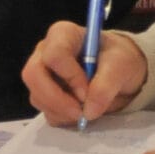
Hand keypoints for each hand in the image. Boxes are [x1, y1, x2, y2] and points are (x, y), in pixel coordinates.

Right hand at [22, 19, 145, 123]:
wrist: (119, 73)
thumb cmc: (117, 59)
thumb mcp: (120, 66)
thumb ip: (106, 85)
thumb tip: (89, 110)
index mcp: (63, 35)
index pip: (54, 55)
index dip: (69, 76)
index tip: (87, 92)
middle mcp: (46, 52)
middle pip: (33, 75)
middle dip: (56, 99)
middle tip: (80, 113)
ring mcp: (42, 75)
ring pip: (38, 97)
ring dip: (62, 111)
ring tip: (87, 110)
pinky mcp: (45, 95)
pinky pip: (46, 111)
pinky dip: (63, 118)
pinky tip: (81, 112)